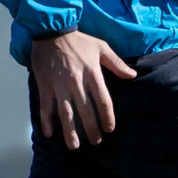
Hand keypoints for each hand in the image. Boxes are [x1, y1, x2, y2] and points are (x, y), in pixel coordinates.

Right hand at [30, 30, 136, 149]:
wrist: (52, 30)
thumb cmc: (79, 40)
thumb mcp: (101, 47)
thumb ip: (116, 63)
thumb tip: (133, 75)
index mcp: (92, 74)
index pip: (103, 100)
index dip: (107, 117)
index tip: (110, 129)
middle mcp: (76, 82)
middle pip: (86, 111)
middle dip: (91, 129)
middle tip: (96, 142)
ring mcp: (59, 85)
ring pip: (65, 113)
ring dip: (70, 132)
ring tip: (75, 146)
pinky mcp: (45, 86)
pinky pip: (45, 107)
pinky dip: (46, 121)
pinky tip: (49, 134)